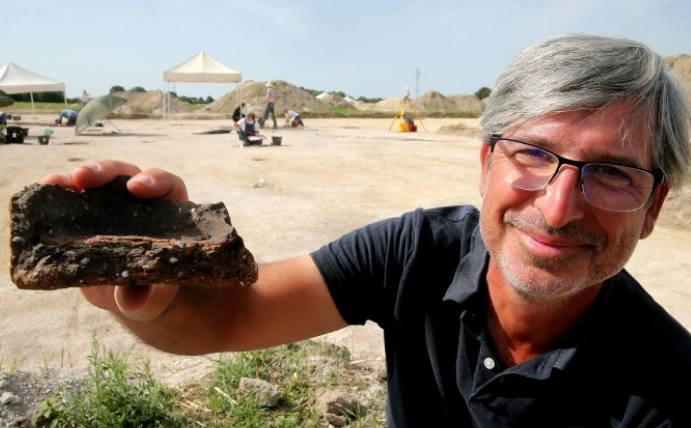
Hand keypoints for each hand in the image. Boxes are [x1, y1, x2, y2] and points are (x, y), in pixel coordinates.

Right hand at [40, 159, 187, 321]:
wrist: (134, 296)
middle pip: (126, 174)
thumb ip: (146, 293)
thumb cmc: (153, 288)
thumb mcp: (153, 293)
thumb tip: (134, 301)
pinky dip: (58, 193)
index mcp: (168, 213)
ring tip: (54, 183)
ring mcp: (111, 205)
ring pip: (95, 181)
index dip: (153, 180)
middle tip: (84, 177)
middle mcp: (140, 201)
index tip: (137, 187)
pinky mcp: (86, 215)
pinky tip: (42, 192)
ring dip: (74, 178)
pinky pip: (72, 197)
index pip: (166, 185)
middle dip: (105, 172)